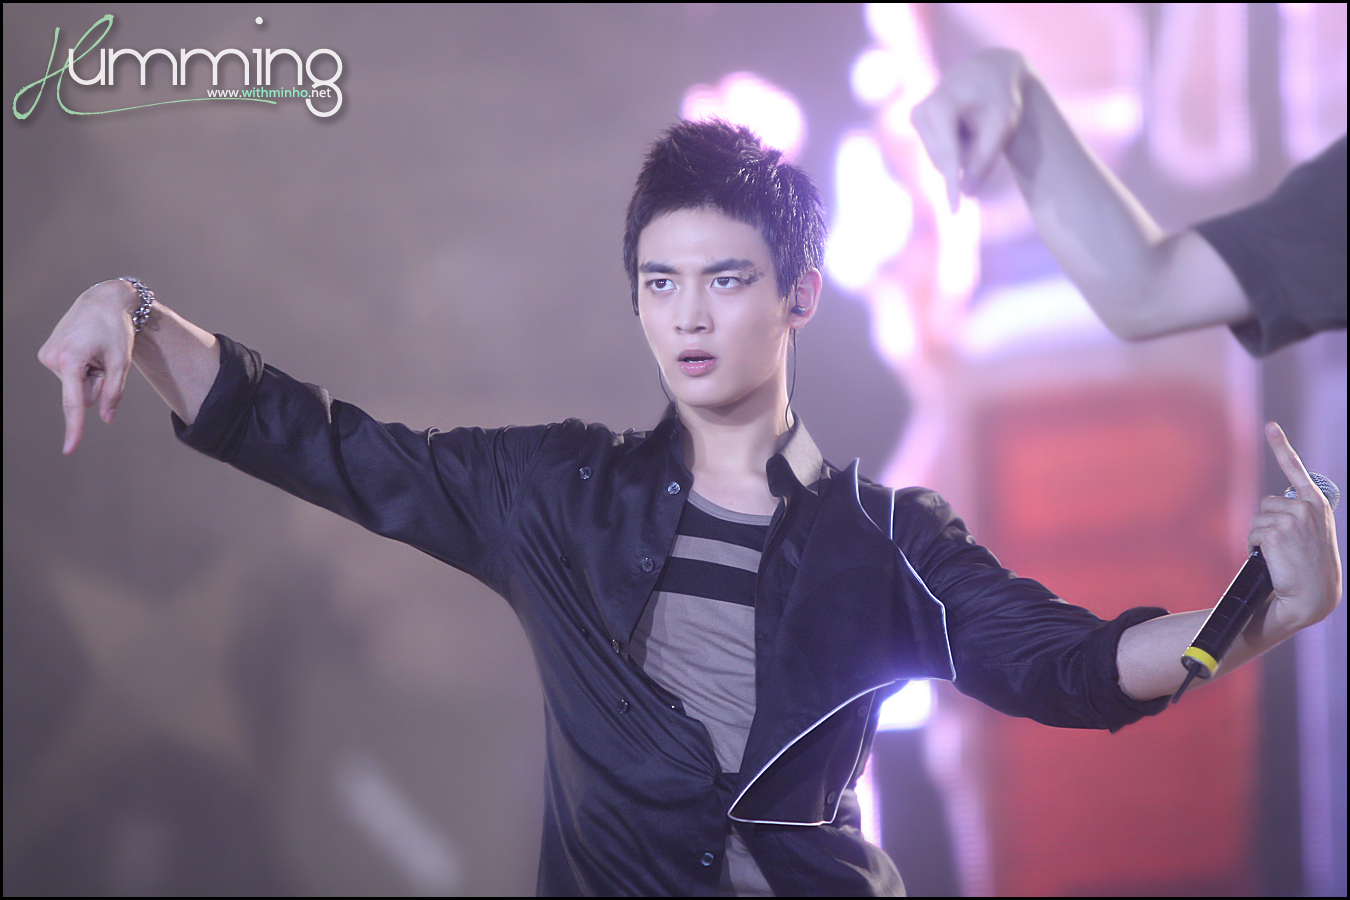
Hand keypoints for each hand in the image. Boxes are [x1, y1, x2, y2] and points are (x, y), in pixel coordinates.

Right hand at [36, 280, 137, 453]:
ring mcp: (47, 357)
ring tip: (95, 350)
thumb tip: (106, 419)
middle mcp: (52, 359)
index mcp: (70, 360)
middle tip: (104, 356)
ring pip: (77, 386)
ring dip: (90, 374)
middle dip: (98, 383)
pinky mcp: (47, 355)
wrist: (102, 300)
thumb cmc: (116, 329)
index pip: (74, 402)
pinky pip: (71, 377)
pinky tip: (86, 348)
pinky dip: (83, 368)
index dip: (74, 427)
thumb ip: (114, 392)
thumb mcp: (121, 362)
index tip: (70, 450)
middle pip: (83, 395)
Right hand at [910, 48, 1030, 212]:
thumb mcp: (1002, 127)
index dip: (953, 185)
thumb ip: (985, 160)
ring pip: (940, 160)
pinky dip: (955, 148)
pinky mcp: (916, 121)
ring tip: (975, 125)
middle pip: (945, 161)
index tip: (954, 211)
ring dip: (962, 153)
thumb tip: (968, 194)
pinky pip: (937, 153)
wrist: (989, 70)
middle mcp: (921, 111)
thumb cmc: (999, 97)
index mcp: (941, 107)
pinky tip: (964, 126)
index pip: (949, 156)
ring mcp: (916, 116)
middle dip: (967, 160)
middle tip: (986, 133)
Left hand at [1251, 422, 1341, 632]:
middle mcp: (1307, 507)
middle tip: (1283, 548)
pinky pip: (1252, 534)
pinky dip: (1254, 547)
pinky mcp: (1277, 531)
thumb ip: (1299, 516)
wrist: (1312, 596)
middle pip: (1266, 504)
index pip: (1295, 469)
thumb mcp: (1312, 534)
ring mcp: (1293, 518)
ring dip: (1260, 537)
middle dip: (1267, 524)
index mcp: (1318, 504)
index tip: (1270, 426)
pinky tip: (1271, 560)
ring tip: (1279, 556)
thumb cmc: (1310, 568)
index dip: (1280, 445)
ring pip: (1257, 519)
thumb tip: (1274, 507)